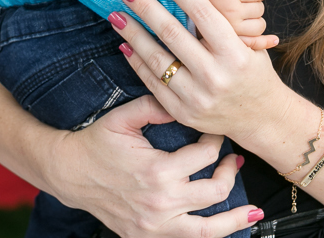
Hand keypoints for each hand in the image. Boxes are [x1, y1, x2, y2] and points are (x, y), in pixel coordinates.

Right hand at [48, 96, 263, 236]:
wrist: (69, 173)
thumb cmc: (96, 142)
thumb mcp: (124, 117)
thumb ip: (157, 105)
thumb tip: (186, 98)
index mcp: (157, 170)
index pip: (205, 156)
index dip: (215, 140)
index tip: (214, 133)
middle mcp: (161, 202)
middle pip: (215, 191)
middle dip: (230, 170)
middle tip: (232, 158)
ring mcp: (155, 225)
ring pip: (209, 229)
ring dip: (235, 218)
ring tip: (253, 211)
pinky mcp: (148, 236)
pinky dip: (212, 235)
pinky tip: (228, 226)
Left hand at [114, 0, 287, 145]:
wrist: (262, 117)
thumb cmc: (253, 70)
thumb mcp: (250, 42)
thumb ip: (225, 16)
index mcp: (235, 54)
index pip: (203, 14)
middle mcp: (216, 76)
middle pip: (173, 34)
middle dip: (146, 8)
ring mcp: (197, 98)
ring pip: (157, 60)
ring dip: (133, 34)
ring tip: (117, 15)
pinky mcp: (183, 113)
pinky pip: (153, 84)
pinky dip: (137, 62)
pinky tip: (126, 44)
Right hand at [196, 0, 276, 50]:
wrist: (185, 11)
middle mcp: (230, 14)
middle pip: (260, 8)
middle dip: (253, 4)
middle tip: (237, 3)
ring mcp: (232, 32)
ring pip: (260, 25)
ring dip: (254, 19)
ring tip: (238, 15)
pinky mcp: (233, 44)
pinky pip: (257, 43)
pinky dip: (266, 42)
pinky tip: (273, 40)